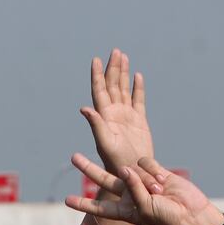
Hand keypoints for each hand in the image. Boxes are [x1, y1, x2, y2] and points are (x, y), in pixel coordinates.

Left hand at [66, 157, 223, 224]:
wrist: (193, 214)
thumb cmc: (168, 219)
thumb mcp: (146, 209)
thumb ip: (133, 188)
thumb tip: (124, 168)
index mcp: (125, 210)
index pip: (100, 207)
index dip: (83, 204)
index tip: (67, 200)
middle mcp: (130, 195)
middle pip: (104, 180)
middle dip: (89, 168)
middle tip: (74, 157)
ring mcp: (142, 182)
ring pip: (131, 170)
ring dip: (145, 179)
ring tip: (159, 192)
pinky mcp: (156, 171)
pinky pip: (147, 163)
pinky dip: (154, 171)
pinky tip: (164, 181)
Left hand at [80, 49, 152, 175]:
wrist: (133, 173)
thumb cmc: (116, 162)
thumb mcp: (105, 143)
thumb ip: (96, 125)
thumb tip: (84, 108)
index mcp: (104, 117)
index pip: (99, 90)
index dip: (97, 75)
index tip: (96, 59)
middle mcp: (113, 114)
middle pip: (112, 85)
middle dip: (112, 68)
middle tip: (114, 51)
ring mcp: (126, 116)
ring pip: (123, 89)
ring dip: (123, 73)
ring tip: (123, 56)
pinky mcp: (139, 121)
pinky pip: (138, 100)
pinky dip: (137, 88)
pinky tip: (137, 76)